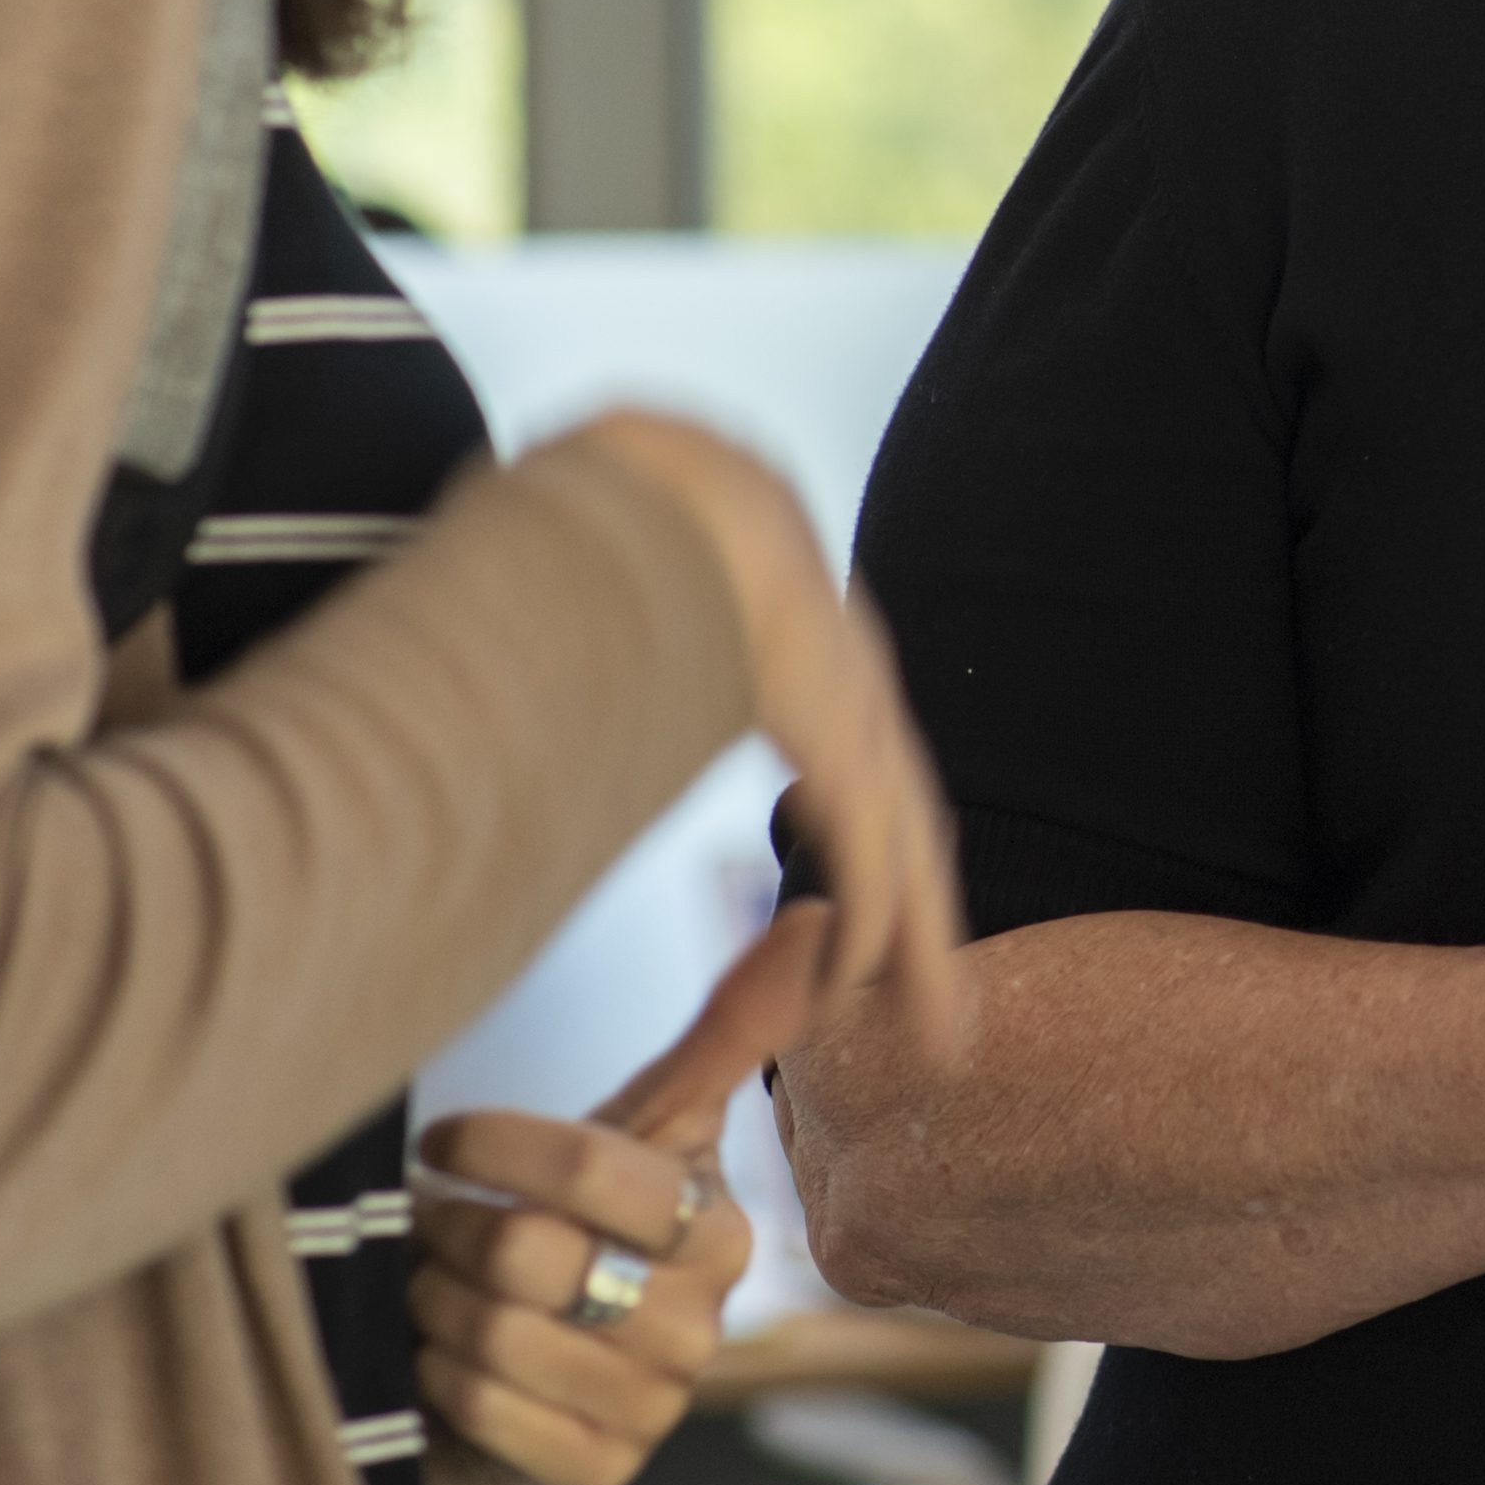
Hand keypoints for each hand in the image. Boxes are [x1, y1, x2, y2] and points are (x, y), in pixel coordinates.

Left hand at [409, 905, 816, 1484]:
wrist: (540, 1330)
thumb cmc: (586, 1207)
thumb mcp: (648, 1116)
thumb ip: (733, 1024)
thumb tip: (824, 917)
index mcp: (722, 1231)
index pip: (592, 1169)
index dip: (497, 1144)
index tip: (445, 1138)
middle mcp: (703, 1327)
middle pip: (531, 1258)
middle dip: (453, 1230)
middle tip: (431, 1220)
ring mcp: (654, 1406)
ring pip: (497, 1337)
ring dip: (436, 1302)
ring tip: (434, 1282)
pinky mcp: (598, 1470)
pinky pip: (490, 1419)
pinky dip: (443, 1381)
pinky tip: (443, 1355)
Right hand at [545, 409, 970, 1060]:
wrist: (646, 454)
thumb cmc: (619, 507)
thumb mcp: (619, 600)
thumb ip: (602, 662)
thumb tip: (538, 699)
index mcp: (801, 651)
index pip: (861, 780)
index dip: (880, 862)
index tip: (883, 944)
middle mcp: (843, 672)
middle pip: (903, 822)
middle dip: (926, 923)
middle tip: (947, 1022)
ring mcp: (848, 689)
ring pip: (903, 840)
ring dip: (920, 940)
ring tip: (939, 1030)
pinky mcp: (833, 713)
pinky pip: (867, 834)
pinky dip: (879, 912)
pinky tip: (875, 978)